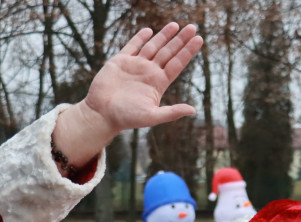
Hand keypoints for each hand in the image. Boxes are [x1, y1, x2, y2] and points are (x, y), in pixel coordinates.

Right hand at [54, 23, 202, 166]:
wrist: (101, 114)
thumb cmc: (126, 118)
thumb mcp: (152, 116)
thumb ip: (172, 112)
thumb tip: (193, 110)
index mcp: (158, 83)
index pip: (177, 63)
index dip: (188, 51)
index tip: (199, 39)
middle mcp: (149, 72)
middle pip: (168, 52)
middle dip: (180, 40)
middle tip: (193, 27)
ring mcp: (135, 65)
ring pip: (153, 46)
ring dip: (164, 35)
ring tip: (175, 25)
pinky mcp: (120, 61)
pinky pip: (133, 46)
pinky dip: (140, 38)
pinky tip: (150, 31)